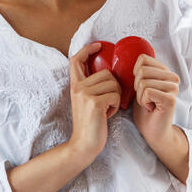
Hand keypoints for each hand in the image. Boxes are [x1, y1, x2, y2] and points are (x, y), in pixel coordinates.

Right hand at [69, 42, 121, 158]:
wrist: (84, 145)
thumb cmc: (91, 123)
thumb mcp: (86, 100)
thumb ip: (92, 85)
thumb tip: (109, 71)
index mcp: (75, 85)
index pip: (76, 59)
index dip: (87, 49)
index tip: (98, 45)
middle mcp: (78, 87)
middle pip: (106, 73)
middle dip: (114, 86)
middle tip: (109, 101)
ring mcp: (85, 94)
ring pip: (113, 84)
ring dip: (116, 97)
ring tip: (107, 109)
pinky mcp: (94, 102)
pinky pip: (116, 95)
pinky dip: (116, 106)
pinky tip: (108, 115)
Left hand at [132, 53, 179, 150]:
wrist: (153, 132)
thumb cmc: (144, 108)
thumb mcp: (139, 85)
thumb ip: (139, 71)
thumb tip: (125, 57)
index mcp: (165, 70)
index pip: (143, 59)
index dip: (135, 74)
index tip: (142, 87)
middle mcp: (172, 77)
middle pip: (142, 70)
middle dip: (137, 87)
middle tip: (146, 98)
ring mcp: (173, 88)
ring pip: (143, 82)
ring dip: (140, 96)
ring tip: (148, 104)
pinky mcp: (170, 99)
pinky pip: (147, 92)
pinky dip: (143, 102)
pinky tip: (150, 108)